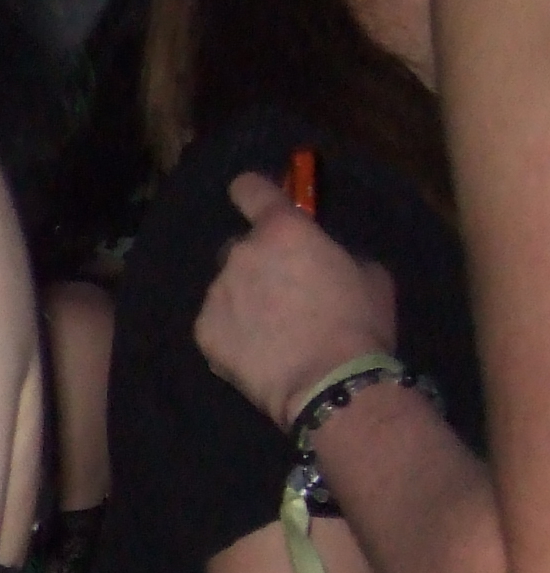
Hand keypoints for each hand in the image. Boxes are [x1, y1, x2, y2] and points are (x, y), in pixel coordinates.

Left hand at [197, 171, 398, 426]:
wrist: (331, 382)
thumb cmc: (359, 324)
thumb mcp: (368, 275)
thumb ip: (336, 253)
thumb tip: (321, 258)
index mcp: (282, 231)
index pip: (250, 190)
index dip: (252, 192)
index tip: (252, 198)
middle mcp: (241, 253)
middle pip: (240, 247)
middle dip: (257, 262)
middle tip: (282, 291)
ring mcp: (217, 292)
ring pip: (226, 286)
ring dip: (243, 298)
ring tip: (273, 330)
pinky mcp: (203, 330)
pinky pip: (215, 322)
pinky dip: (231, 332)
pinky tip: (257, 352)